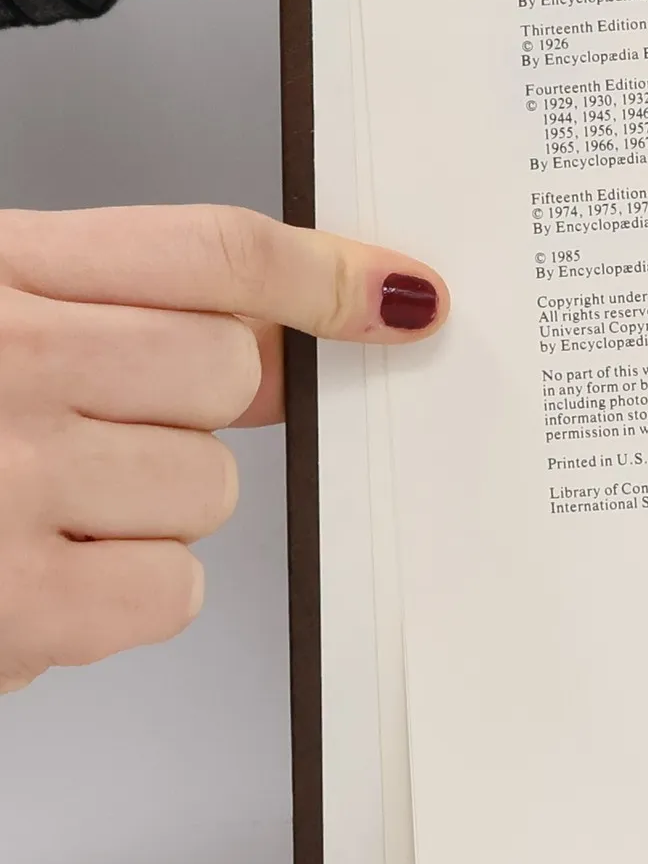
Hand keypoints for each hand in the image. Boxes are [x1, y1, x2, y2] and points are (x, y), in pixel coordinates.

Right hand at [0, 206, 446, 694]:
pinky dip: (116, 596)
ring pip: (207, 490)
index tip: (393, 297)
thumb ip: (93, 304)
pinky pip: (169, 592)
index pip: (206, 251)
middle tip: (83, 430)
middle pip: (228, 374)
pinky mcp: (12, 611)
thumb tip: (266, 345)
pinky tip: (25, 577)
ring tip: (19, 508)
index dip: (319, 272)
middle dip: (180, 410)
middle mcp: (1, 364)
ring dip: (142, 509)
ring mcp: (5, 486)